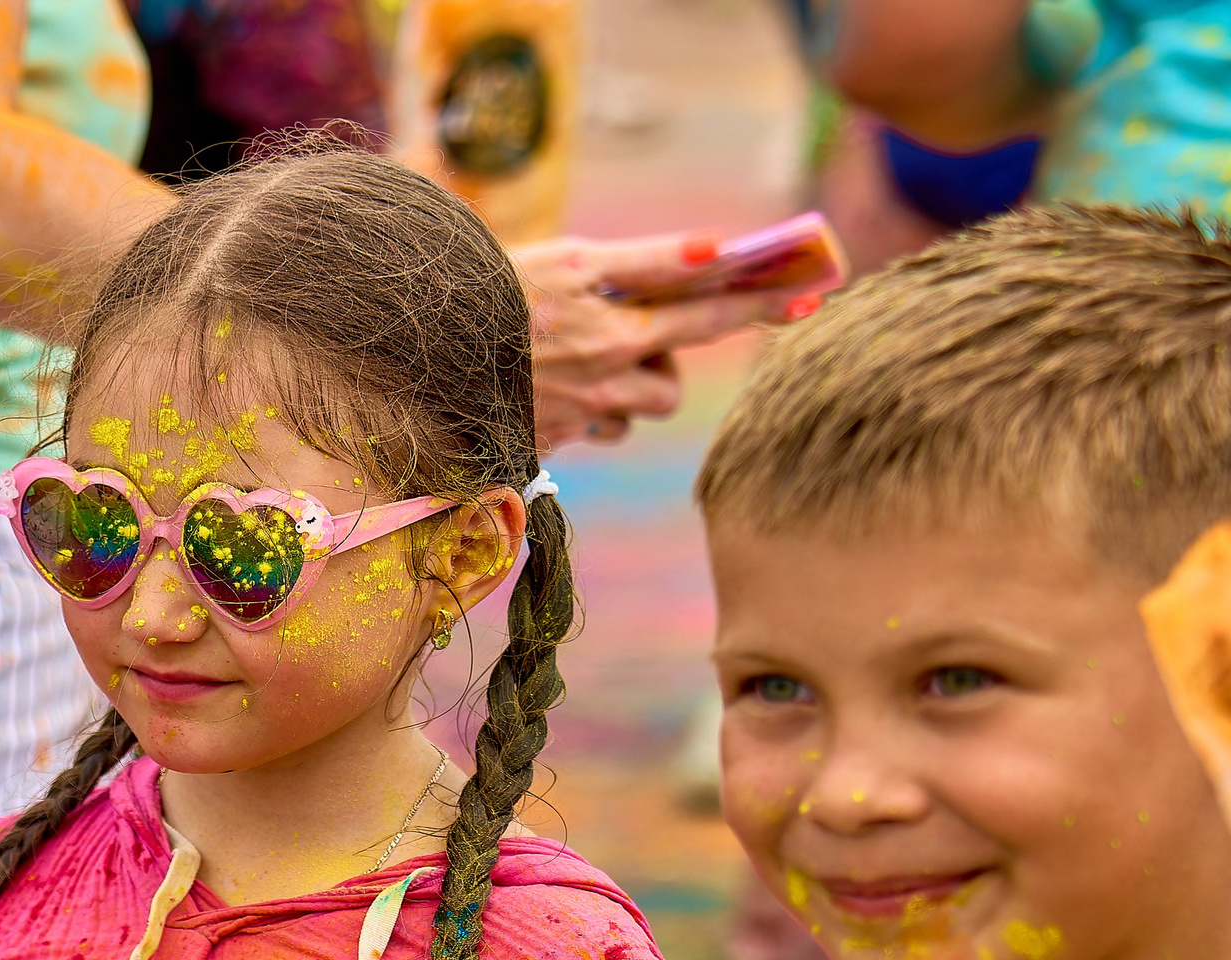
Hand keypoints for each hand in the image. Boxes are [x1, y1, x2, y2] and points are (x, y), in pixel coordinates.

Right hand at [512, 231, 813, 446]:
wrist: (415, 349)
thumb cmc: (490, 289)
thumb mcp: (568, 260)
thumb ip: (645, 260)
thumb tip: (718, 251)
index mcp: (611, 314)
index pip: (707, 301)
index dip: (762, 293)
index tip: (815, 285)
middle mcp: (605, 363)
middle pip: (683, 351)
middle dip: (711, 327)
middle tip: (759, 308)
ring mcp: (583, 405)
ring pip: (648, 398)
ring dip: (640, 377)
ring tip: (600, 351)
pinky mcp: (557, 438)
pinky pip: (607, 425)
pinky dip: (598, 406)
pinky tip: (561, 385)